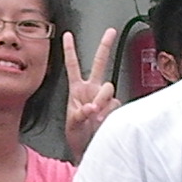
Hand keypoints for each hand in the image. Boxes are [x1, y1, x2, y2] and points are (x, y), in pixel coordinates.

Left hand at [63, 30, 120, 156]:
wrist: (88, 149)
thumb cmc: (77, 136)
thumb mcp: (72, 123)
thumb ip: (81, 113)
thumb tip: (92, 107)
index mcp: (77, 89)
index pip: (73, 66)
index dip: (70, 50)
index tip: (67, 35)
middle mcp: (91, 89)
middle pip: (99, 63)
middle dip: (105, 46)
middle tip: (110, 31)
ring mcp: (104, 97)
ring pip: (108, 87)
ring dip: (102, 99)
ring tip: (95, 116)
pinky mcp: (113, 107)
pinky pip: (115, 104)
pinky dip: (108, 112)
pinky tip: (102, 120)